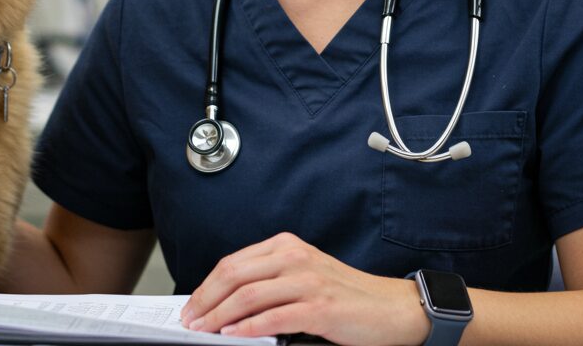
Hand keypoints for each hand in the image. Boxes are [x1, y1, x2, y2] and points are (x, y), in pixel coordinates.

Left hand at [179, 233, 429, 345]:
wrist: (392, 308)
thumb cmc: (347, 296)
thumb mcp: (304, 277)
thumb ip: (270, 282)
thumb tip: (227, 302)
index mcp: (286, 246)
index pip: (233, 263)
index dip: (207, 285)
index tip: (192, 304)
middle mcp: (294, 257)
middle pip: (234, 275)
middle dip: (205, 300)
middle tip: (190, 319)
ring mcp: (307, 280)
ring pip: (248, 295)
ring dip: (219, 315)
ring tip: (204, 330)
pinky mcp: (320, 307)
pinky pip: (274, 317)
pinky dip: (248, 328)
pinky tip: (233, 335)